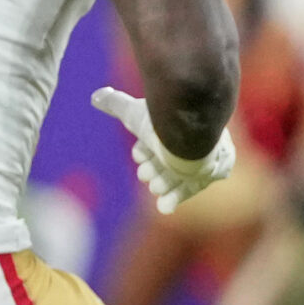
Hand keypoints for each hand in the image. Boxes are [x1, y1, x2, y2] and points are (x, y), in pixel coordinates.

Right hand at [92, 87, 234, 213]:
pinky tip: (164, 207)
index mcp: (169, 128)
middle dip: (152, 171)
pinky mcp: (208, 174)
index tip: (140, 155)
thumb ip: (114, 105)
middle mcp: (184, 143)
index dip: (143, 153)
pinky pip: (191, 188)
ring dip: (163, 185)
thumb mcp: (133, 113)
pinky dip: (176, 198)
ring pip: (175, 177)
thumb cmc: (163, 123)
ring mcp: (197, 159)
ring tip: (156, 187)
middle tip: (146, 174)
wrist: (195, 134)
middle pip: (163, 162)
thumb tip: (95, 97)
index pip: (152, 144)